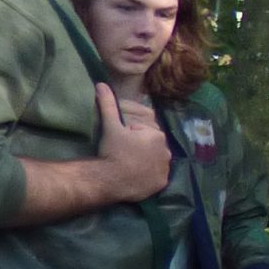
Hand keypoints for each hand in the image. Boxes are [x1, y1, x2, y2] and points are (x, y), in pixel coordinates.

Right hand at [95, 85, 171, 202]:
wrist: (110, 179)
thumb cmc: (112, 150)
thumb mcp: (110, 126)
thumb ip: (109, 105)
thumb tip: (102, 84)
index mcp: (157, 136)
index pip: (145, 132)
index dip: (131, 135)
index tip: (121, 141)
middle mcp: (166, 152)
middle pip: (151, 147)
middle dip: (140, 147)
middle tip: (123, 153)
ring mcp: (165, 169)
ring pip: (155, 161)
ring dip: (146, 160)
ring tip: (128, 164)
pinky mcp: (161, 184)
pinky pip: (157, 177)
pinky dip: (149, 176)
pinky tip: (137, 176)